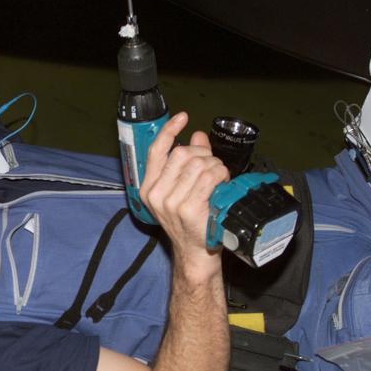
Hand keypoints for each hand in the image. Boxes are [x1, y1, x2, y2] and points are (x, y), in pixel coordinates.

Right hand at [139, 111, 228, 275]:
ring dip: (215, 166)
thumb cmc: (191, 222)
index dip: (169, 130)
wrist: (195, 253)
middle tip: (213, 165)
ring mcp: (172, 202)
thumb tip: (198, 137)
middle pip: (182, 154)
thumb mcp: (182, 191)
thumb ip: (188, 162)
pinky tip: (222, 184)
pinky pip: (209, 177)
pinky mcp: (189, 208)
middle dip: (203, 154)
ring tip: (219, 177)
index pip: (155, 151)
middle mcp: (156, 194)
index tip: (182, 117)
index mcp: (148, 188)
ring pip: (199, 164)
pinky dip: (220, 176)